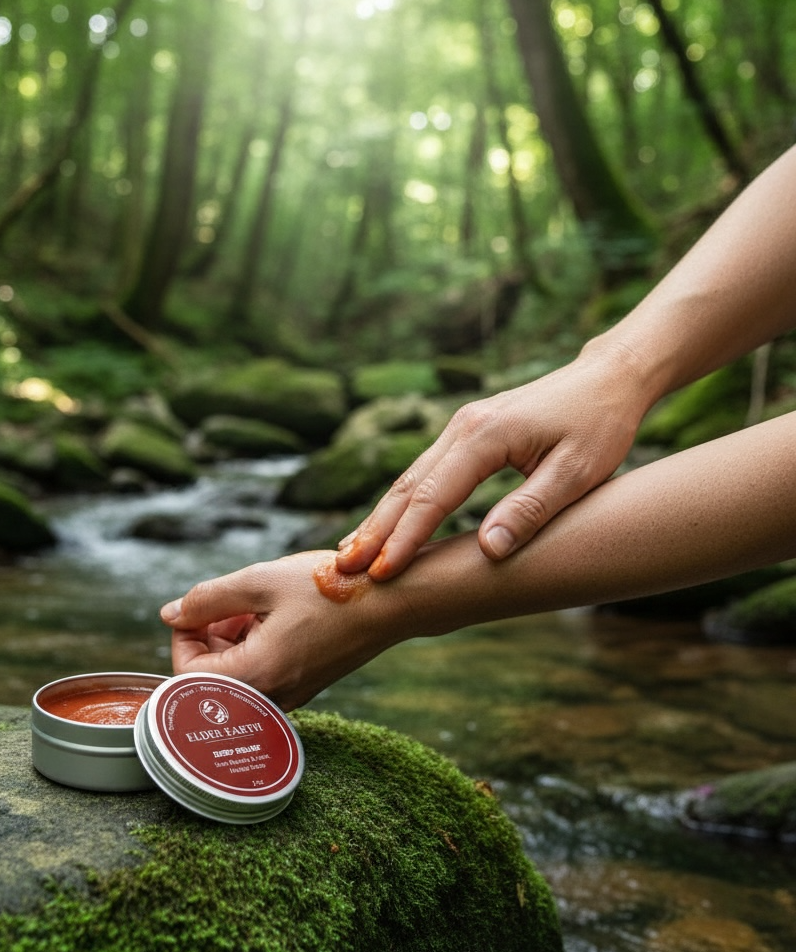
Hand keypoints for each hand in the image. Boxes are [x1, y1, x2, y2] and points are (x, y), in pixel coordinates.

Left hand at [159, 551, 407, 709]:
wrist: (391, 601)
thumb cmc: (329, 589)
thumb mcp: (259, 581)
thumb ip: (207, 599)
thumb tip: (170, 614)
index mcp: (255, 676)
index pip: (186, 677)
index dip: (183, 637)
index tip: (202, 607)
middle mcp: (271, 698)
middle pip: (209, 679)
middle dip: (207, 637)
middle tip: (232, 601)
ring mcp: (289, 696)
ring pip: (235, 676)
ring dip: (231, 639)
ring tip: (257, 604)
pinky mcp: (302, 687)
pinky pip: (260, 675)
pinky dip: (255, 646)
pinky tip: (275, 617)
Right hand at [335, 344, 646, 579]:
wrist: (608, 377)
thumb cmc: (600, 424)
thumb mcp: (577, 473)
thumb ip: (530, 510)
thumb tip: (488, 550)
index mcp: (485, 436)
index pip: (434, 497)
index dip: (406, 539)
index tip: (381, 574)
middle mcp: (463, 427)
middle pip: (408, 487)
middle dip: (375, 530)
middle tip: (343, 569)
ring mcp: (460, 427)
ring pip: (409, 479)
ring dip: (380, 518)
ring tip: (350, 552)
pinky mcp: (466, 433)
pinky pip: (423, 473)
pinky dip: (400, 503)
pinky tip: (385, 524)